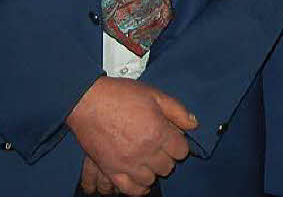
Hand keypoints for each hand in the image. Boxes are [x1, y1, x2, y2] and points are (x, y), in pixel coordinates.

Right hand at [67, 77, 196, 195]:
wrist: (88, 101)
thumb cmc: (121, 95)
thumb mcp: (155, 95)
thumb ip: (177, 110)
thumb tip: (193, 124)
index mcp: (158, 132)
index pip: (181, 151)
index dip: (179, 144)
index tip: (172, 138)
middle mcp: (145, 151)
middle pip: (167, 166)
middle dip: (167, 156)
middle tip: (159, 146)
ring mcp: (128, 163)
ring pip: (150, 179)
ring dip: (152, 170)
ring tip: (148, 159)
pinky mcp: (111, 170)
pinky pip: (129, 189)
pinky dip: (137, 188)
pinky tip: (140, 180)